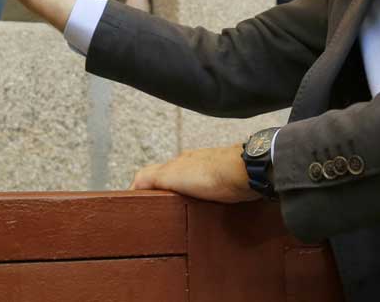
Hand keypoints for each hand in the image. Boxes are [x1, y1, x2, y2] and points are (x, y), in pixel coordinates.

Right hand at [129, 144, 257, 203]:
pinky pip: (209, 194)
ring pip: (191, 187)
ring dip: (184, 199)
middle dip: (166, 195)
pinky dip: (202, 201)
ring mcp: (211, 174)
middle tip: (159, 215)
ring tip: (180, 218)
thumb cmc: (212, 172)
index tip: (141, 205)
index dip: (146, 189)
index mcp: (179, 162)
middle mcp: (194, 165)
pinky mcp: (227, 184)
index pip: (155, 174)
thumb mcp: (172, 174)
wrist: (248, 174)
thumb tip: (132, 186)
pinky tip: (203, 211)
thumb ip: (150, 177)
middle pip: (173, 180)